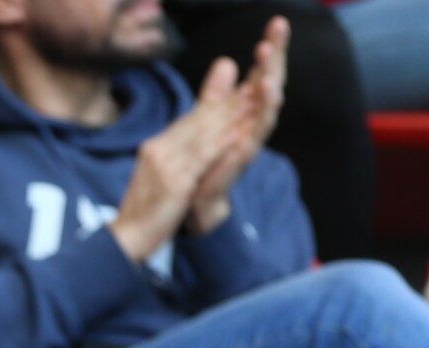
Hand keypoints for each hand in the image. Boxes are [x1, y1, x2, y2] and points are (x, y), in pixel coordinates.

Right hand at [109, 60, 242, 261]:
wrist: (125, 238)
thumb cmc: (143, 213)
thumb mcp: (157, 178)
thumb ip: (172, 157)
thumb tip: (189, 145)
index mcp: (154, 148)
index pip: (189, 120)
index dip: (216, 103)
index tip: (241, 90)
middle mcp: (158, 150)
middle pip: (198, 122)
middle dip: (228, 103)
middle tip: (255, 85)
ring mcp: (165, 165)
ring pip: (203, 136)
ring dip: (230, 117)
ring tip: (254, 102)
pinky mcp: (174, 183)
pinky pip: (202, 160)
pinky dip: (221, 145)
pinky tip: (239, 134)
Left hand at [189, 17, 288, 233]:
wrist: (195, 198)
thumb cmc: (206, 158)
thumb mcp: (209, 119)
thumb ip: (217, 92)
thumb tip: (227, 62)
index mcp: (245, 108)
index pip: (260, 71)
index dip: (269, 48)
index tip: (277, 21)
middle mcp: (253, 119)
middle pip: (270, 79)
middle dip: (275, 54)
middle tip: (279, 26)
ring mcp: (251, 136)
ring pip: (268, 103)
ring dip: (270, 81)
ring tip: (268, 58)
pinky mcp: (244, 154)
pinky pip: (258, 130)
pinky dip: (263, 112)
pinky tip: (268, 92)